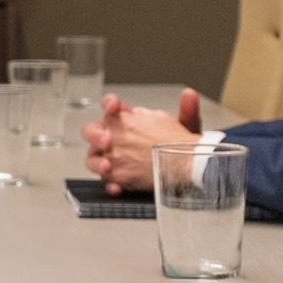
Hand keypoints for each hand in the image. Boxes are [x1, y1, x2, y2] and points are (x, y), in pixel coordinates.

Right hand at [81, 91, 198, 193]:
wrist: (184, 171)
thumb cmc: (180, 147)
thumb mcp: (186, 128)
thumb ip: (187, 111)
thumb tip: (189, 95)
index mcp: (127, 120)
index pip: (111, 106)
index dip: (109, 104)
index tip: (113, 107)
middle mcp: (116, 137)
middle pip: (93, 132)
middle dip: (95, 134)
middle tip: (106, 140)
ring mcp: (113, 158)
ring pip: (93, 158)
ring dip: (97, 162)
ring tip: (107, 166)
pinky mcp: (117, 178)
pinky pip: (107, 181)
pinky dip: (110, 184)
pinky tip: (117, 187)